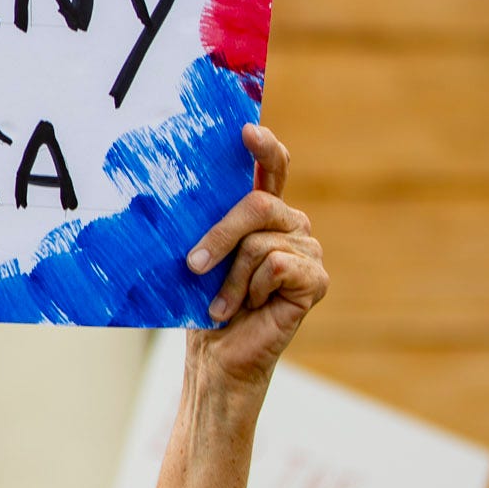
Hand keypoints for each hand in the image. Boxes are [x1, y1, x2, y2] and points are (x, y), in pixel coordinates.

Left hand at [182, 122, 325, 392]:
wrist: (216, 358)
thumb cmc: (201, 304)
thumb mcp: (197, 253)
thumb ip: (204, 220)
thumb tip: (173, 186)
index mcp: (263, 213)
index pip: (273, 166)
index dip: (265, 146)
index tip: (246, 130)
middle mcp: (291, 225)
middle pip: (258, 203)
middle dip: (219, 235)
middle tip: (193, 266)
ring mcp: (308, 251)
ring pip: (259, 241)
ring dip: (230, 279)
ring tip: (224, 304)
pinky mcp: (315, 280)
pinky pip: (275, 265)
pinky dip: (250, 291)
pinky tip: (252, 309)